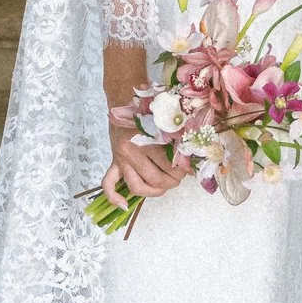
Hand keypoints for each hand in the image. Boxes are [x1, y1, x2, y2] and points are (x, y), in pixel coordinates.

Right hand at [101, 40, 179, 202]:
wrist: (124, 96)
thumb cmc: (148, 107)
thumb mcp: (164, 118)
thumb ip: (177, 134)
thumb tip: (193, 156)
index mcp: (146, 137)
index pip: (169, 164)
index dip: (183, 169)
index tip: (190, 168)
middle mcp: (131, 150)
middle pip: (156, 178)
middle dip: (173, 181)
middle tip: (180, 176)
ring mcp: (121, 158)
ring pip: (137, 186)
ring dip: (155, 190)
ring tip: (166, 185)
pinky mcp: (114, 162)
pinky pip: (109, 184)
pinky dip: (114, 197)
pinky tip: (124, 206)